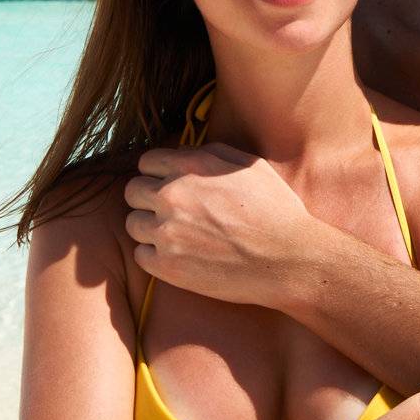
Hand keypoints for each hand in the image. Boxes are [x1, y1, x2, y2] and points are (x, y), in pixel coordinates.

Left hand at [125, 144, 316, 307]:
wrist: (287, 259)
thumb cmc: (275, 210)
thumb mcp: (249, 165)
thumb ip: (211, 153)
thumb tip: (184, 153)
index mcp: (190, 167)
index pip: (146, 162)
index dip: (157, 173)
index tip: (167, 184)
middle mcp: (172, 196)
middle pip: (132, 191)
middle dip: (147, 198)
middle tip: (168, 211)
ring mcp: (167, 232)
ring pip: (132, 223)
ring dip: (149, 227)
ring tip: (174, 235)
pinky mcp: (168, 266)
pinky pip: (140, 255)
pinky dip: (154, 255)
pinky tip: (177, 254)